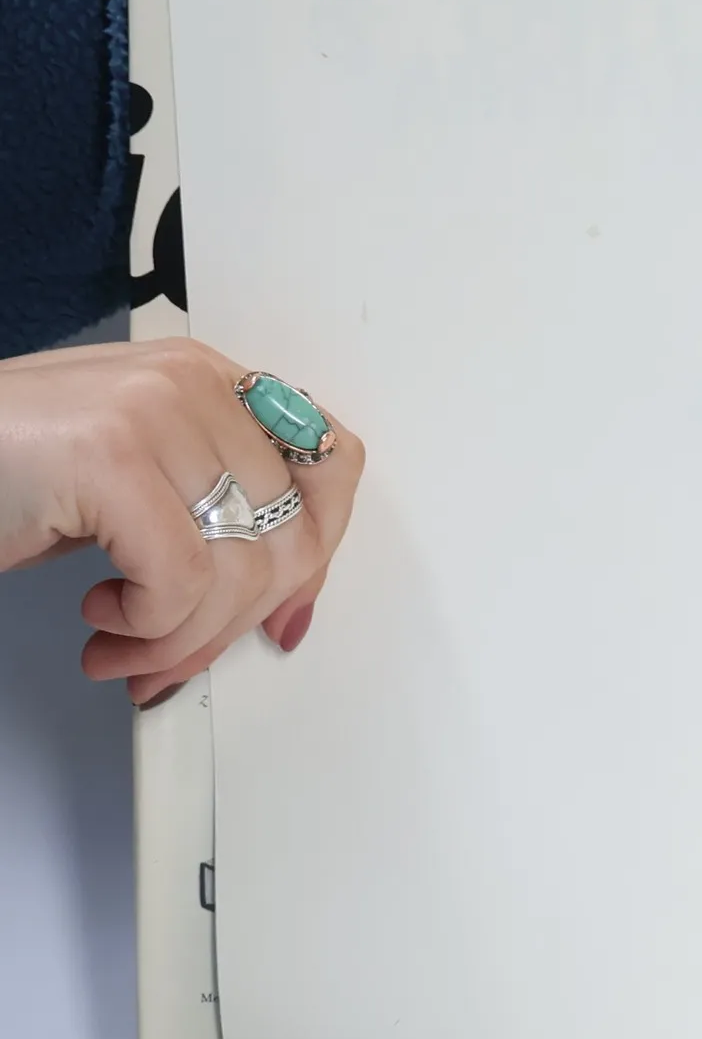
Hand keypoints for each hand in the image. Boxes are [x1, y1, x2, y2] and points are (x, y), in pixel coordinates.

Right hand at [0, 339, 363, 703]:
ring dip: (182, 641)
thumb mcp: (136, 485)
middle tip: (175, 657)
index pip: (332, 465)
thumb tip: (290, 608)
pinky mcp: (112, 456)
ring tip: (125, 653)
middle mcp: (195, 384)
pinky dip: (146, 629)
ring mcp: (156, 411)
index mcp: (212, 382)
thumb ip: (217, 522)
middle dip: (236, 622)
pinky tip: (97, 619)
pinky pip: (184, 581)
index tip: (279, 615)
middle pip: (293, 534)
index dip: (318, 554)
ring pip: (243, 569)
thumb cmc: (5, 472)